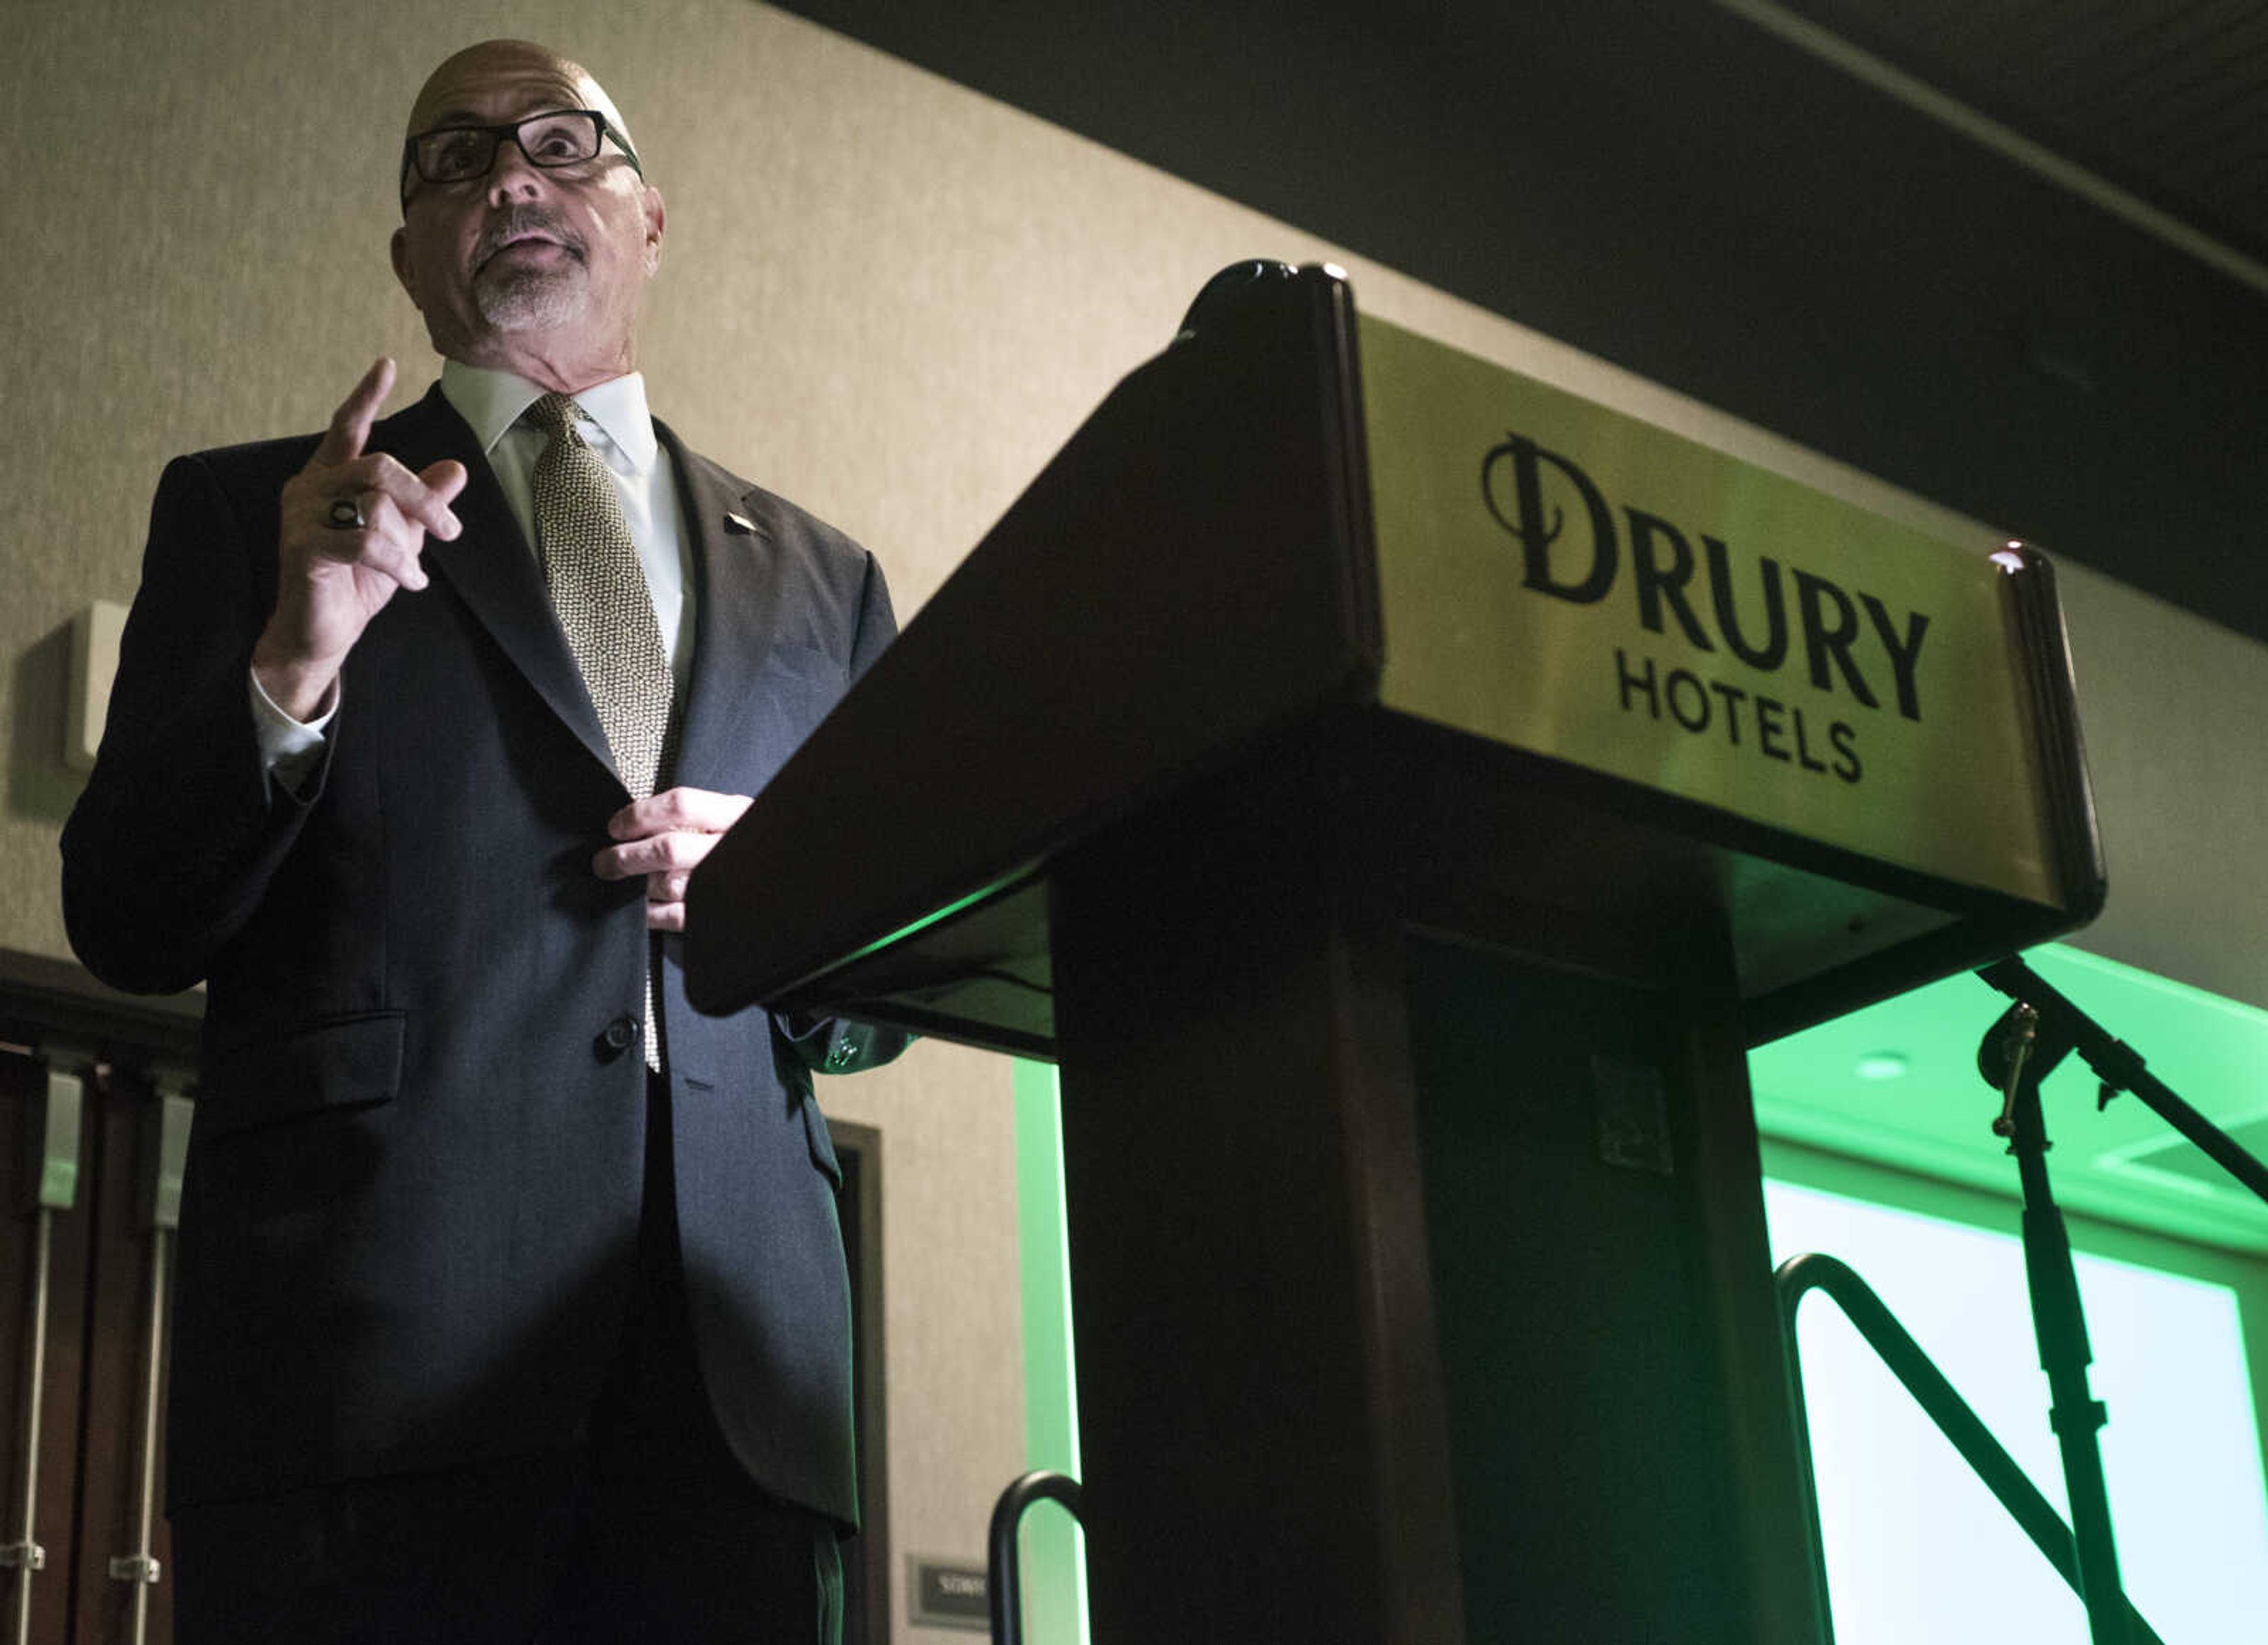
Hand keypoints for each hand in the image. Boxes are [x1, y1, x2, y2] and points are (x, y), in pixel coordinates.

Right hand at [252, 358, 468, 719]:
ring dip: (409, 540)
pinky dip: (397, 562)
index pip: (347, 427)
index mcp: (329, 478)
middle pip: (380, 466)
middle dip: (424, 498)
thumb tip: (456, 467)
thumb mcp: (401, 539)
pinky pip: (364, 541)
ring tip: (415, 570)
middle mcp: (309, 487)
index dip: (365, 396)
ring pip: (375, 502)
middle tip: (450, 530)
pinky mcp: (301, 547)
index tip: (385, 363)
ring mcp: (300, 515)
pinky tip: (410, 581)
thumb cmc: (357, 583)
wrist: (322, 634)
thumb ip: (423, 504)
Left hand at [592, 786, 754, 930]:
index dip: (640, 816)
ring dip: (636, 886)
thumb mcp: (726, 819)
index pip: (681, 805)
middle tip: (605, 862)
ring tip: (627, 884)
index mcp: (735, 814)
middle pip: (668, 849)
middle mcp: (732, 847)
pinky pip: (672, 916)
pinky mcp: (717, 915)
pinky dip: (649, 912)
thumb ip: (689, 817)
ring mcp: (726, 883)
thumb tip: (630, 826)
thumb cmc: (736, 848)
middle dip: (626, 857)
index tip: (617, 827)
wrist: (772, 887)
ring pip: (667, 884)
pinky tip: (644, 907)